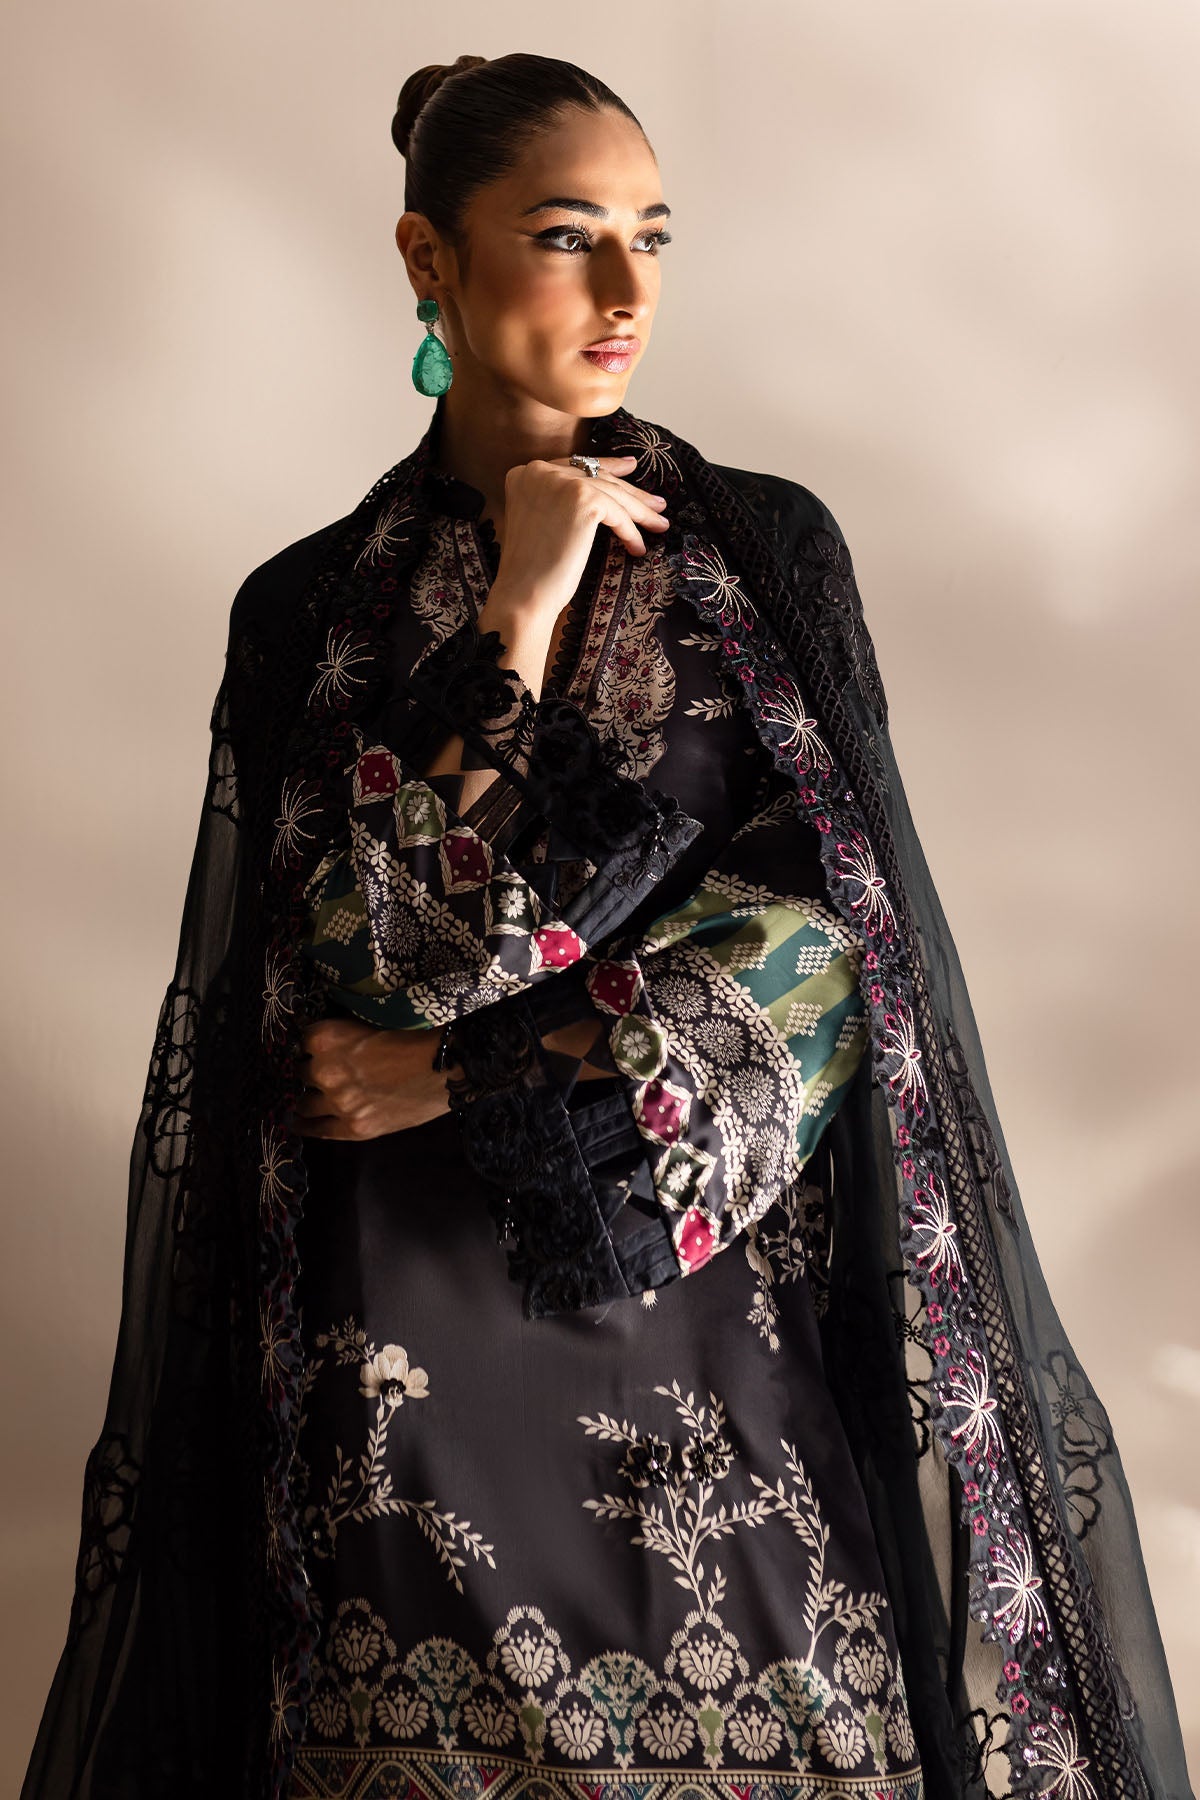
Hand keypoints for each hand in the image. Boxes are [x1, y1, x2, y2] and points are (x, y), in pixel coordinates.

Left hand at [292, 1016, 454, 1139]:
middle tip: (328, 1071)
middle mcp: (324, 1070)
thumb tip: (325, 1042)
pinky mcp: (353, 1127)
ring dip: (310, 1096)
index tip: (316, 1049)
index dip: (311, 1046)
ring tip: (313, 1096)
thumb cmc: (414, 1038)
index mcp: (326, 1036)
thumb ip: (343, 1034)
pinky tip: (296, 1122)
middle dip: (312, 1071)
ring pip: (304, 1101)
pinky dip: (304, 1125)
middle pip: (302, 1072)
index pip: (302, 1041)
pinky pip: (317, 1129)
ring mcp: (337, 1102)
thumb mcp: (369, 1023)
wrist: (444, 1067)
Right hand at [484, 452, 669, 641]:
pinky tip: (637, 547)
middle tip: (655, 502)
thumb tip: (602, 489)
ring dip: (640, 513)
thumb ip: (560, 500)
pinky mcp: (582, 499)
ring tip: (659, 524)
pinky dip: (631, 532)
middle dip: (630, 492)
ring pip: (612, 494)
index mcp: (524, 473)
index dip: (606, 465)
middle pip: (596, 477)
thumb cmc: (533, 570)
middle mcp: (539, 470)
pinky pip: (617, 513)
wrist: (524, 593)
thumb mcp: (542, 521)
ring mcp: (560, 482)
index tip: (630, 466)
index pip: (574, 465)